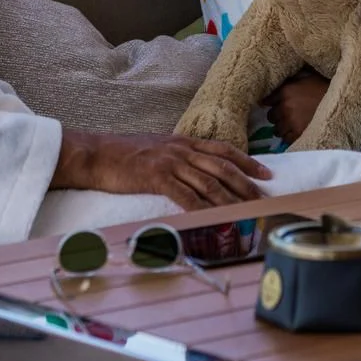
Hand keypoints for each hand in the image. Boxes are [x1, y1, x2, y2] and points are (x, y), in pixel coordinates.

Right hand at [54, 130, 271, 209]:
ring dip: (232, 199)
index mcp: (183, 142)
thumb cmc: (121, 154)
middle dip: (247, 184)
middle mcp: (181, 150)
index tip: (265, 174)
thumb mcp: (156, 149)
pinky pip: (186, 195)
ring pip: (210, 182)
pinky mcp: (157, 177)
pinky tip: (216, 218)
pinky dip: (204, 208)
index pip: (223, 150)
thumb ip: (176, 157)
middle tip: (264, 197)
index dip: (247, 161)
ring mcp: (170, 162)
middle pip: (223, 167)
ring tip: (248, 211)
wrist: (95, 154)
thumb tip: (192, 171)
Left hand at [262, 70, 330, 145]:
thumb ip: (293, 80)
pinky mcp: (298, 134)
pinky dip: (289, 136)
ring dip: (282, 128)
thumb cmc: (326, 88)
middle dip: (277, 116)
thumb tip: (283, 81)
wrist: (342, 103)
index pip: (267, 100)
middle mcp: (285, 107)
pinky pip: (286, 139)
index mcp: (286, 91)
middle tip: (285, 116)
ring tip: (290, 126)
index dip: (271, 103)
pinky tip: (296, 132)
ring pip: (277, 129)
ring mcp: (291, 122)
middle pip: (271, 116)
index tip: (273, 105)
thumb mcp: (308, 77)